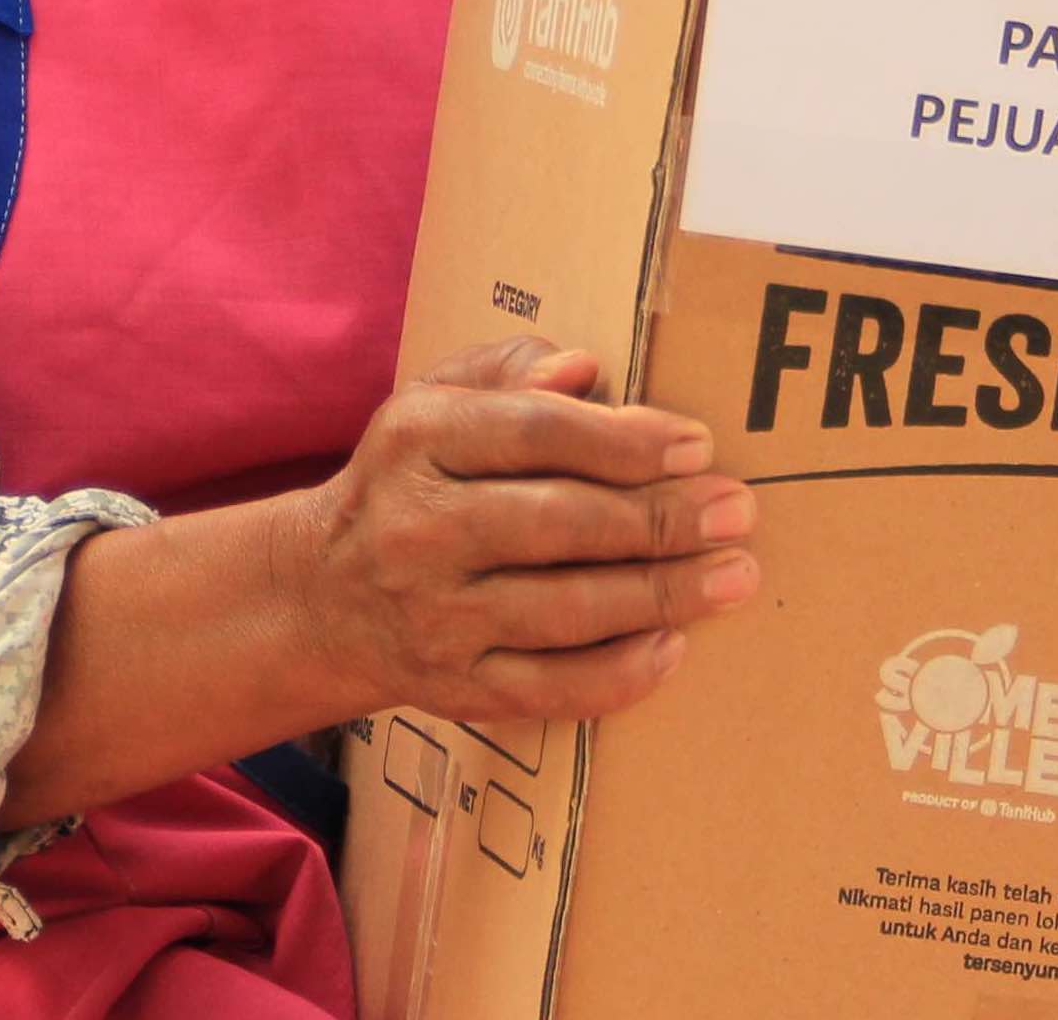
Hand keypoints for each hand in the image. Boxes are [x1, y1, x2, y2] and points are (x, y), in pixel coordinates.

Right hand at [282, 337, 757, 725]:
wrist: (321, 597)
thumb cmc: (408, 482)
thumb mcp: (434, 403)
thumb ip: (506, 371)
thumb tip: (584, 367)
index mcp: (417, 442)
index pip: (531, 431)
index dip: (621, 439)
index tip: (695, 444)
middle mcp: (419, 529)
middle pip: (558, 522)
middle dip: (660, 518)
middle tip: (737, 510)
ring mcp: (436, 617)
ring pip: (565, 610)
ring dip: (661, 595)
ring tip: (735, 576)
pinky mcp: (454, 687)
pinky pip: (549, 689)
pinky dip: (618, 674)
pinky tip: (673, 647)